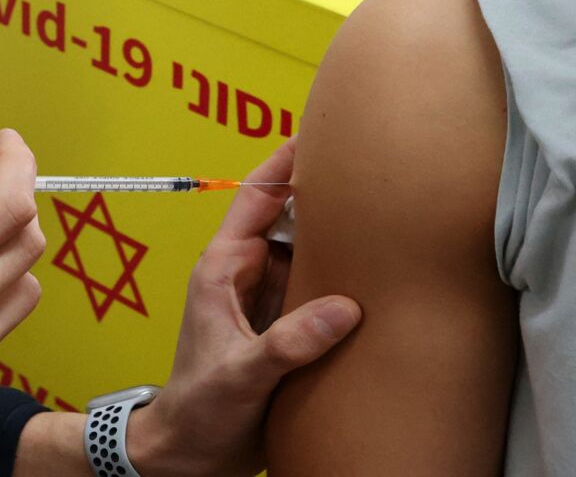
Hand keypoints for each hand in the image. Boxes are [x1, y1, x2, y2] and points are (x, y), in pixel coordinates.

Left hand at [129, 137, 362, 475]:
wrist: (191, 458)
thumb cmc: (198, 412)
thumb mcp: (241, 374)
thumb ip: (287, 343)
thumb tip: (342, 309)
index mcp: (223, 268)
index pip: (258, 197)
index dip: (287, 162)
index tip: (320, 130)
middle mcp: (247, 275)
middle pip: (291, 218)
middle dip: (325, 197)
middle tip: (373, 171)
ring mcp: (267, 300)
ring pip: (308, 253)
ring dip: (338, 239)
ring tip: (384, 215)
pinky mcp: (285, 327)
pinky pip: (318, 289)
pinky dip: (343, 278)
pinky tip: (376, 275)